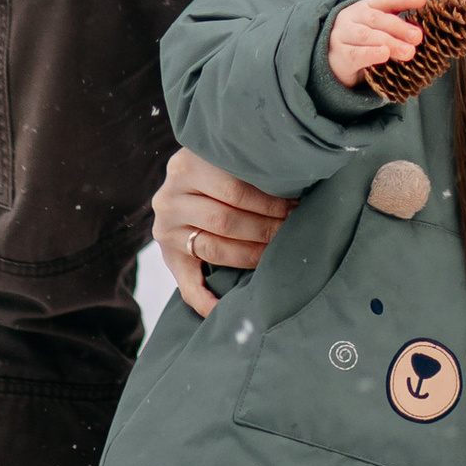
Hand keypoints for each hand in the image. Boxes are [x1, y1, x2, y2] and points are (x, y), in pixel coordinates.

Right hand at [153, 145, 293, 314]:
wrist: (183, 182)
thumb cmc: (216, 167)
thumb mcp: (221, 155)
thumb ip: (245, 164)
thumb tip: (294, 182)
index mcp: (186, 166)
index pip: (234, 189)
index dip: (270, 200)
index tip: (298, 204)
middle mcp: (169, 199)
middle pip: (226, 220)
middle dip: (267, 226)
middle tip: (296, 226)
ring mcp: (167, 231)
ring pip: (215, 249)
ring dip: (253, 254)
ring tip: (281, 250)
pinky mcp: (169, 258)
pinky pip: (188, 287)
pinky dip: (209, 303)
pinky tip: (228, 310)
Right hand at [326, 0, 426, 89]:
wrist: (332, 59)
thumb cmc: (361, 43)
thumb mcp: (378, 30)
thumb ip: (396, 28)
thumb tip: (420, 31)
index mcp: (366, 7)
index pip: (387, 0)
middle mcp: (354, 17)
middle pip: (377, 19)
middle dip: (399, 27)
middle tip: (417, 37)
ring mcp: (344, 34)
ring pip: (367, 36)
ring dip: (390, 42)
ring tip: (408, 52)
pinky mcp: (339, 54)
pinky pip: (355, 54)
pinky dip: (371, 54)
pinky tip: (383, 54)